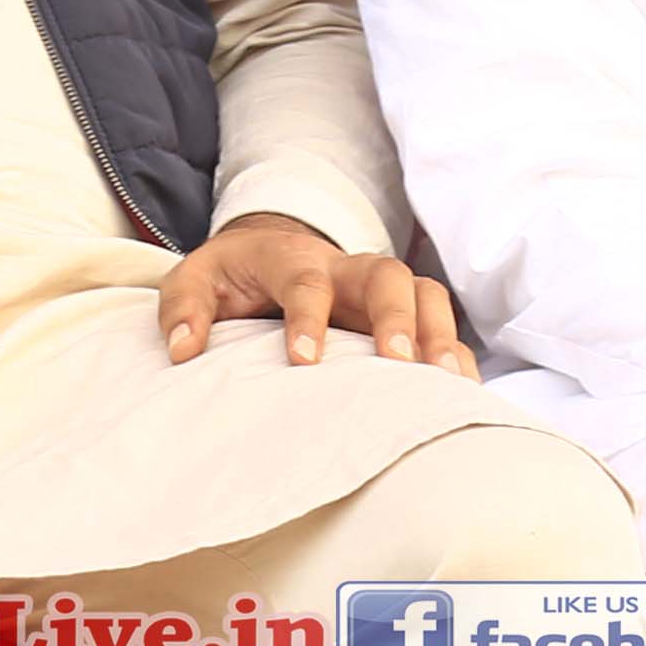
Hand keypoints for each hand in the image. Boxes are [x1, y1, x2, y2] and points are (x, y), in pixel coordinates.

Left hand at [159, 209, 457, 366]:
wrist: (265, 254)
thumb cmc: (231, 276)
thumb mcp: (193, 281)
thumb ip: (183, 308)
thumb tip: (183, 349)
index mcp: (290, 258)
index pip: (305, 283)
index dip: (308, 319)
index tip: (304, 362)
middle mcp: (344, 267)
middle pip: (386, 275)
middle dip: (396, 316)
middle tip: (399, 361)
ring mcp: (378, 287)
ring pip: (424, 293)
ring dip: (438, 334)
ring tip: (446, 381)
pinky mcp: (400, 310)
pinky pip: (440, 322)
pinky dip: (455, 352)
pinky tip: (463, 392)